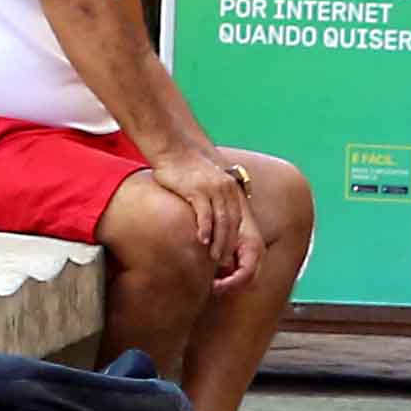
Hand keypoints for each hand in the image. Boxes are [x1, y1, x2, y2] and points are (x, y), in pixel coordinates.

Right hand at [156, 152, 260, 286]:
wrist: (173, 147)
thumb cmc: (185, 168)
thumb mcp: (207, 183)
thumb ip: (213, 200)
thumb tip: (212, 223)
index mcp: (230, 189)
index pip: (238, 220)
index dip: (235, 240)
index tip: (230, 255)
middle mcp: (226, 189)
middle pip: (232, 224)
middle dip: (229, 246)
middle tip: (223, 263)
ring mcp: (213, 189)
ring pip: (221, 222)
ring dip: (219, 242)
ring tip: (214, 258)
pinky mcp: (197, 189)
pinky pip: (205, 213)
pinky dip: (205, 229)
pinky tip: (201, 240)